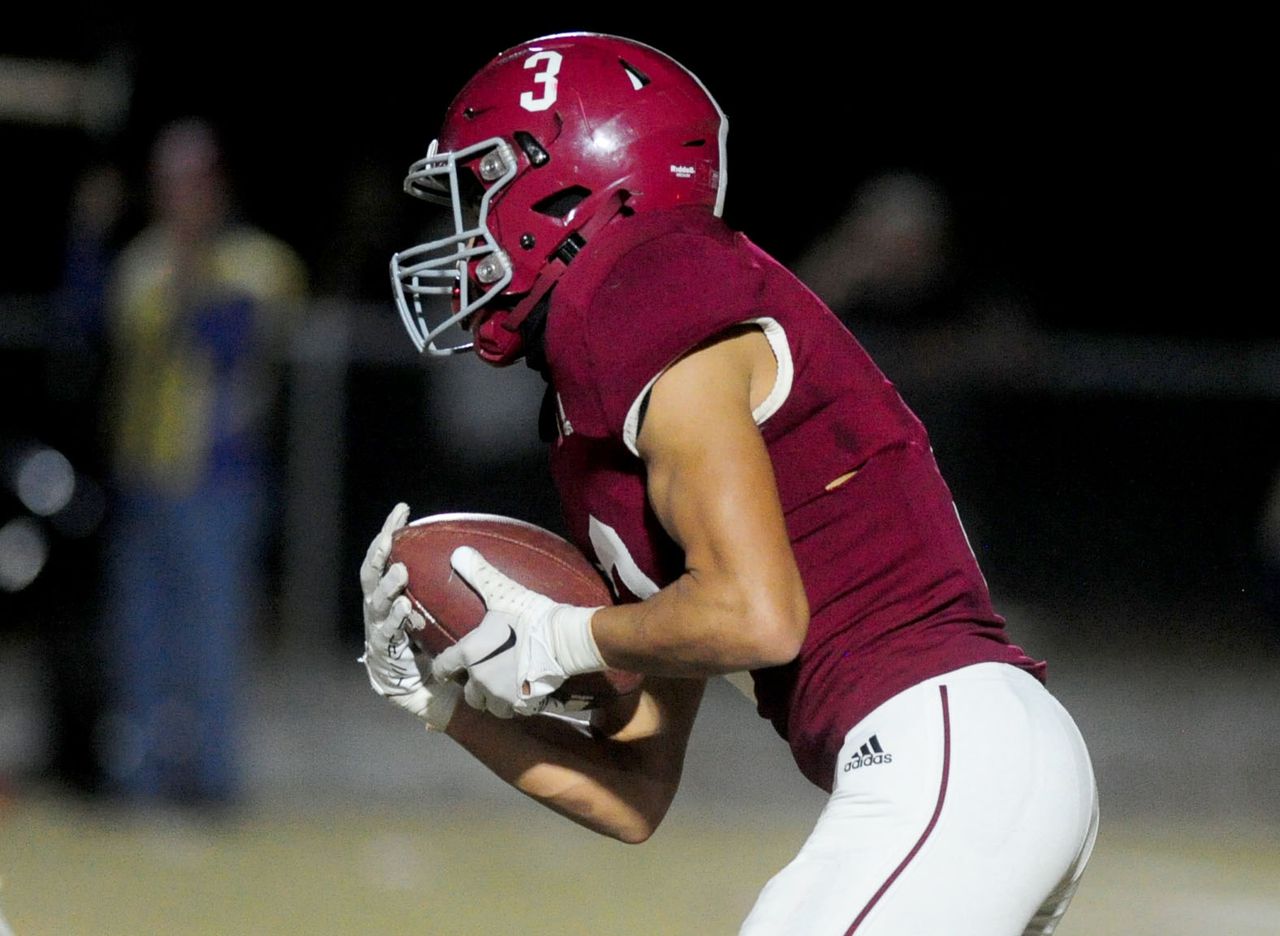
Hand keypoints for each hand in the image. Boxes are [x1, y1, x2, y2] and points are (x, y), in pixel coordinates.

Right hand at [360, 504, 458, 729]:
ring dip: (388, 586)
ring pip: (378, 602)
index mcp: (389, 594)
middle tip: (390, 539)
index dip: (391, 533)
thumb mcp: (441, 610)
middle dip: (379, 555)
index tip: (403, 510)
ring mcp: (378, 630)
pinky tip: (406, 607)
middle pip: (372, 576)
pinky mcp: (384, 653)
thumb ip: (447, 586)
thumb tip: (473, 551)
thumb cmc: (432, 644)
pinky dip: (396, 619)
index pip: (386, 557)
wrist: (423, 690)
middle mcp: (378, 609)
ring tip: (401, 572)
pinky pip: (387, 634)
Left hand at [432, 546, 604, 717]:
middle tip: (482, 677)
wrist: (564, 640)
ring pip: (490, 706)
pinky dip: (516, 704)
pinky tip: (523, 694)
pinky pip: (514, 711)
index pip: (444, 666)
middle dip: (473, 688)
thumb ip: (479, 575)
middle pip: (468, 694)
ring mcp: (502, 695)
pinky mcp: (523, 704)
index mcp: (470, 654)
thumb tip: (458, 552)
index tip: (445, 669)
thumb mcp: (503, 592)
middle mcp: (481, 680)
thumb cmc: (531, 616)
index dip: (443, 668)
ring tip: (502, 688)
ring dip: (493, 699)